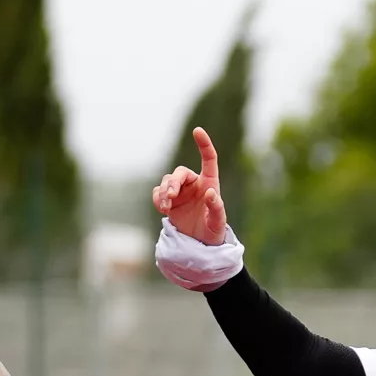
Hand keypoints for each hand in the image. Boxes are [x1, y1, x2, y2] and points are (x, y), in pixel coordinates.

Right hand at [151, 128, 229, 244]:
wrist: (199, 245)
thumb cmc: (213, 232)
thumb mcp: (218, 222)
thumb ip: (216, 207)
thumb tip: (210, 192)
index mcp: (210, 183)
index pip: (208, 159)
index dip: (204, 144)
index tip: (197, 131)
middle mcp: (194, 184)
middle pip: (179, 173)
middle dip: (172, 183)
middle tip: (170, 197)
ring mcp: (180, 191)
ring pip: (166, 182)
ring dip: (163, 192)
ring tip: (166, 207)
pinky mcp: (168, 201)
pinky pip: (158, 193)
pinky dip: (157, 199)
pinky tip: (162, 209)